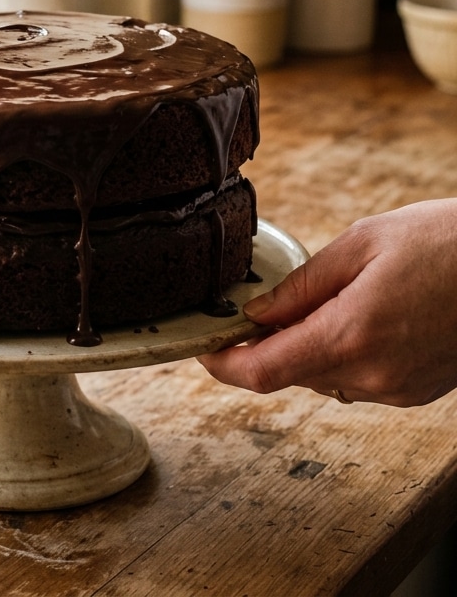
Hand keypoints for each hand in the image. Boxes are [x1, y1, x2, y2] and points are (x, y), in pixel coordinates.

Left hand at [197, 199, 456, 406]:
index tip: (201, 347)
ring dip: (303, 347)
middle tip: (253, 305)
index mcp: (350, 337)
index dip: (222, 365)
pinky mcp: (416, 391)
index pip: (262, 372)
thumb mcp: (361, 245)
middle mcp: (372, 375)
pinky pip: (355, 378)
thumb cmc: (446, 243)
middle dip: (265, 344)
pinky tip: (353, 315)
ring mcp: (398, 389)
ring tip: (314, 300)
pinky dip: (338, 352)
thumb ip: (301, 286)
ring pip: (321, 376)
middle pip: (289, 373)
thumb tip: (255, 312)